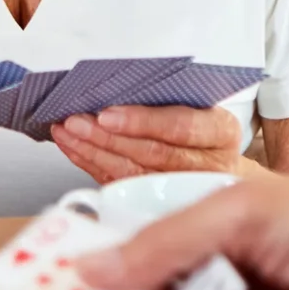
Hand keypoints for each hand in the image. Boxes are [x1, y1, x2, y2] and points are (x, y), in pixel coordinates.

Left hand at [52, 104, 246, 183]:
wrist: (221, 164)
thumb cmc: (204, 126)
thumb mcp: (201, 103)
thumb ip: (168, 98)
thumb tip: (114, 86)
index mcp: (221, 132)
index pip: (181, 127)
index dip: (142, 122)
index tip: (107, 115)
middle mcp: (207, 165)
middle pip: (152, 153)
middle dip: (108, 138)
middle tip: (76, 123)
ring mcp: (185, 189)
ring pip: (133, 173)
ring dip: (93, 152)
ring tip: (67, 134)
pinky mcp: (162, 203)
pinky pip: (122, 185)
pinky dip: (92, 166)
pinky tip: (75, 150)